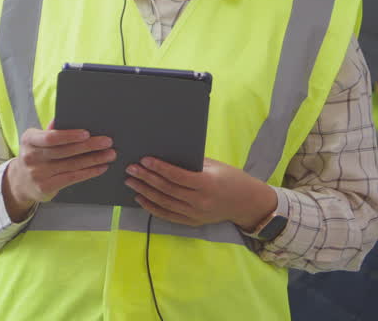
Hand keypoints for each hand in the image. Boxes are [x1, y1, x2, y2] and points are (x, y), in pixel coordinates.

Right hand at [2, 123, 114, 220]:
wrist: (19, 181)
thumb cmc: (35, 154)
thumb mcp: (36, 140)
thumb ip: (50, 130)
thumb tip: (65, 116)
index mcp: (29, 139)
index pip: (51, 137)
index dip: (70, 135)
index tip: (87, 133)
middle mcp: (31, 157)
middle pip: (65, 151)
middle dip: (89, 146)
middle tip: (107, 142)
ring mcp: (37, 174)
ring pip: (72, 165)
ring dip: (94, 159)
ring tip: (109, 154)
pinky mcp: (45, 186)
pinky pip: (72, 178)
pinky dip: (89, 172)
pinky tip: (101, 167)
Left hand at [124, 157, 275, 228]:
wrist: (246, 203)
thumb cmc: (231, 178)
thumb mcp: (215, 165)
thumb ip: (192, 163)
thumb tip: (167, 155)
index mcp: (207, 184)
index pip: (177, 176)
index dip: (159, 168)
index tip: (144, 160)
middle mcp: (200, 201)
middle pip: (167, 190)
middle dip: (146, 178)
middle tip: (131, 169)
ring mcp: (195, 214)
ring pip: (164, 203)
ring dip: (145, 192)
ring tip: (131, 182)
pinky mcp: (192, 222)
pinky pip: (167, 216)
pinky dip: (152, 207)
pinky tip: (141, 198)